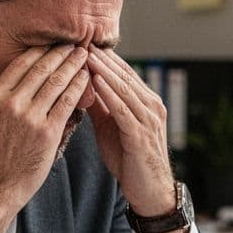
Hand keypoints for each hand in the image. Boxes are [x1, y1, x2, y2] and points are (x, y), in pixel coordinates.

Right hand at [0, 45, 90, 232]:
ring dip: (73, 66)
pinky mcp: (47, 134)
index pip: (22, 65)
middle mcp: (12, 104)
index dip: (40, 51)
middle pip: (42, 70)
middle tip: (75, 42)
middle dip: (61, 53)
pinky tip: (86, 79)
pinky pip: (67, 104)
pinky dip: (78, 88)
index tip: (52, 43)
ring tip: (84, 55)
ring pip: (57, 83)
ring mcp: (31, 119)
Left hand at [86, 48, 185, 232]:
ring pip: (123, 88)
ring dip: (103, 71)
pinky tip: (95, 81)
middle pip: (124, 75)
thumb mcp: (111, 128)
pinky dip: (108, 93)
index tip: (83, 44)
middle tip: (82, 41)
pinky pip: (123, 108)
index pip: (123, 73)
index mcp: (145, 102)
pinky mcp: (141, 134)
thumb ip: (100, 107)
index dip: (105, 58)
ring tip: (85, 55)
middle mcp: (151, 105)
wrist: (150, 191)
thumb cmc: (130, 160)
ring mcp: (149, 119)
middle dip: (103, 58)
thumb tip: (81, 87)